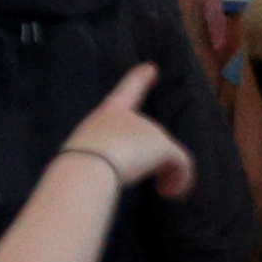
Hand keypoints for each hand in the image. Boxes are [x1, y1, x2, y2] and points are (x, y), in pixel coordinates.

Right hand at [56, 63, 192, 200]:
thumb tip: (115, 170)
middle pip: (152, 136)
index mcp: (108, 113)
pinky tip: (170, 193)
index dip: (139, 79)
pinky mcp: (165, 147)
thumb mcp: (86, 153)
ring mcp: (150, 130)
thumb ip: (102, 154)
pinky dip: (181, 180)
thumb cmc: (81, 158)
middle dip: (154, 159)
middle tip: (149, 181)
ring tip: (162, 190)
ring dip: (168, 172)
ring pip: (169, 154)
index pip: (126, 91)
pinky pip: (181, 165)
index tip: (151, 68)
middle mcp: (131, 117)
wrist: (91, 163)